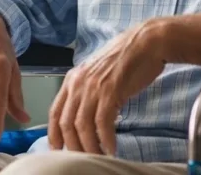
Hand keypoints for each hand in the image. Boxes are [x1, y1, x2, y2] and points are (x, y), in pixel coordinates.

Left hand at [47, 20, 166, 155]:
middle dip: (73, 146)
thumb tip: (88, 119)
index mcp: (72, 79)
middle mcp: (78, 83)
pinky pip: (102, 123)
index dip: (54, 134)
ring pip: (82, 126)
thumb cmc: (126, 59)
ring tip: (99, 157)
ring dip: (90, 147)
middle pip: (66, 123)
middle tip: (83, 158)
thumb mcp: (98, 75)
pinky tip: (111, 148)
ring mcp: (93, 87)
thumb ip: (89, 93)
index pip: (54, 112)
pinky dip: (106, 140)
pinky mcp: (110, 91)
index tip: (58, 149)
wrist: (146, 42)